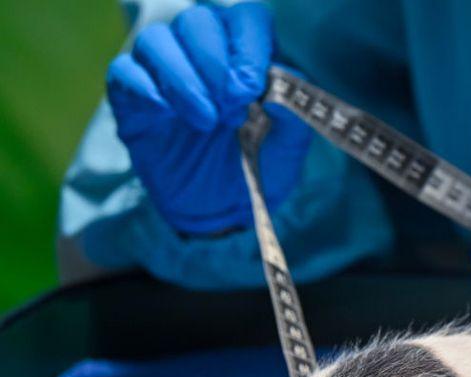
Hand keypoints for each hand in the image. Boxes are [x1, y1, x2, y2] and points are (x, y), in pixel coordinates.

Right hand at [106, 2, 310, 234]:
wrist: (225, 208)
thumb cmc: (260, 165)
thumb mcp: (290, 145)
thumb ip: (292, 111)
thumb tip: (281, 82)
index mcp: (245, 52)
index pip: (246, 17)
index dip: (249, 43)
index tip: (252, 87)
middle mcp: (201, 50)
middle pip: (198, 21)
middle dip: (215, 63)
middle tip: (231, 109)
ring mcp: (163, 70)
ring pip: (157, 40)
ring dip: (184, 79)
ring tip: (207, 121)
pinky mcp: (132, 97)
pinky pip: (124, 72)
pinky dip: (146, 89)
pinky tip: (168, 116)